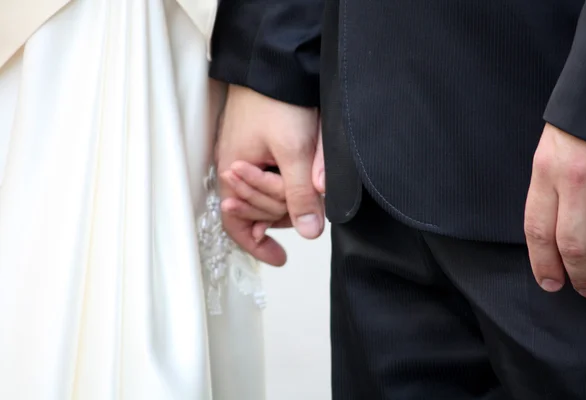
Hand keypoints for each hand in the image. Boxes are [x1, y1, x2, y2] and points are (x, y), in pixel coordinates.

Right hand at [217, 85, 323, 265]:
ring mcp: (247, 158)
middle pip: (258, 211)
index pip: (237, 223)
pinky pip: (271, 177)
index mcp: (234, 172)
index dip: (257, 245)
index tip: (279, 258)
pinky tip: (297, 187)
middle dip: (282, 209)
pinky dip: (284, 185)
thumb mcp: (293, 153)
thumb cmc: (277, 102)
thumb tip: (308, 231)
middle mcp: (235, 168)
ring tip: (307, 181)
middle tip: (306, 196)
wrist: (276, 64)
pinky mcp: (260, 148)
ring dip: (287, 195)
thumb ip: (298, 194)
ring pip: (268, 195)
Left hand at [525, 123, 585, 297]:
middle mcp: (574, 179)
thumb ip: (550, 190)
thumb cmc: (576, 128)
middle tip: (584, 290)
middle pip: (571, 243)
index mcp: (546, 171)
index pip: (537, 228)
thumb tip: (550, 234)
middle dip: (577, 274)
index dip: (541, 262)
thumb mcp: (550, 153)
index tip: (549, 283)